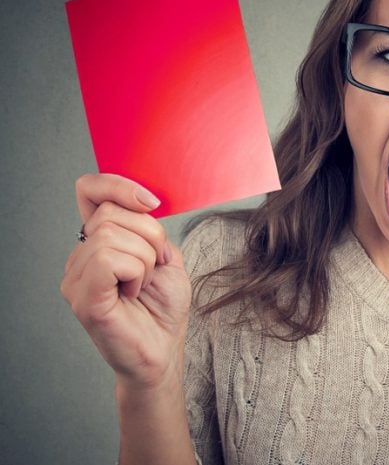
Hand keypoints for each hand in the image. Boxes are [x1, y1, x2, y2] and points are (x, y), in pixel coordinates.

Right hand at [61, 174, 191, 388]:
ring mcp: (76, 278)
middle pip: (111, 213)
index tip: (151, 202)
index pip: (89, 190)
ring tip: (142, 285)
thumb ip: (148, 227)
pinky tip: (133, 293)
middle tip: (155, 267)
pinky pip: (108, 260)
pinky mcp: (84, 298)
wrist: (164, 350)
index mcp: (99, 241)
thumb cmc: (163, 307)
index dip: (117, 185)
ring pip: (112, 235)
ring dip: (145, 259)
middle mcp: (80, 256)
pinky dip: (135, 272)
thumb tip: (141, 203)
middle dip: (150, 235)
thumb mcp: (166, 254)